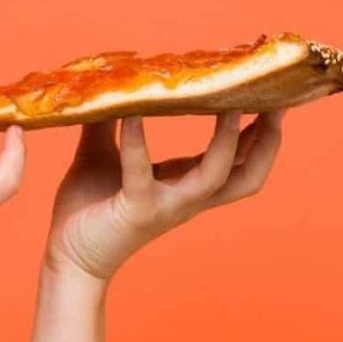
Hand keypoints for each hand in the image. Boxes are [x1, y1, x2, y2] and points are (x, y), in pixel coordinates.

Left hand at [40, 108, 286, 281]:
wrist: (66, 258)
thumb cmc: (87, 210)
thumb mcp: (102, 156)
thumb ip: (109, 123)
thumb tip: (108, 83)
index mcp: (184, 184)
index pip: (239, 160)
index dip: (261, 133)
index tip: (274, 97)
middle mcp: (185, 198)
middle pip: (248, 174)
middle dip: (267, 140)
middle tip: (276, 102)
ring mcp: (166, 207)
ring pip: (217, 177)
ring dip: (229, 141)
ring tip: (229, 104)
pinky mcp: (136, 211)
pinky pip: (142, 173)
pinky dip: (138, 141)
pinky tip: (133, 113)